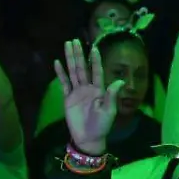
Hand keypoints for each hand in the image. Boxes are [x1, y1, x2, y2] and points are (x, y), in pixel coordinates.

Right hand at [53, 39, 123, 154]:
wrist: (88, 138)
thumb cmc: (101, 126)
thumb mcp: (109, 111)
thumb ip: (112, 96)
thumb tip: (120, 81)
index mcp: (99, 90)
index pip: (96, 71)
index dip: (95, 60)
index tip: (94, 47)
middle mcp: (88, 88)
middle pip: (82, 68)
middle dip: (79, 54)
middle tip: (75, 40)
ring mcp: (77, 92)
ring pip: (73, 72)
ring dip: (70, 59)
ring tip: (67, 45)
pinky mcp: (68, 98)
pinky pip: (64, 83)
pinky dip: (61, 73)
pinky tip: (57, 63)